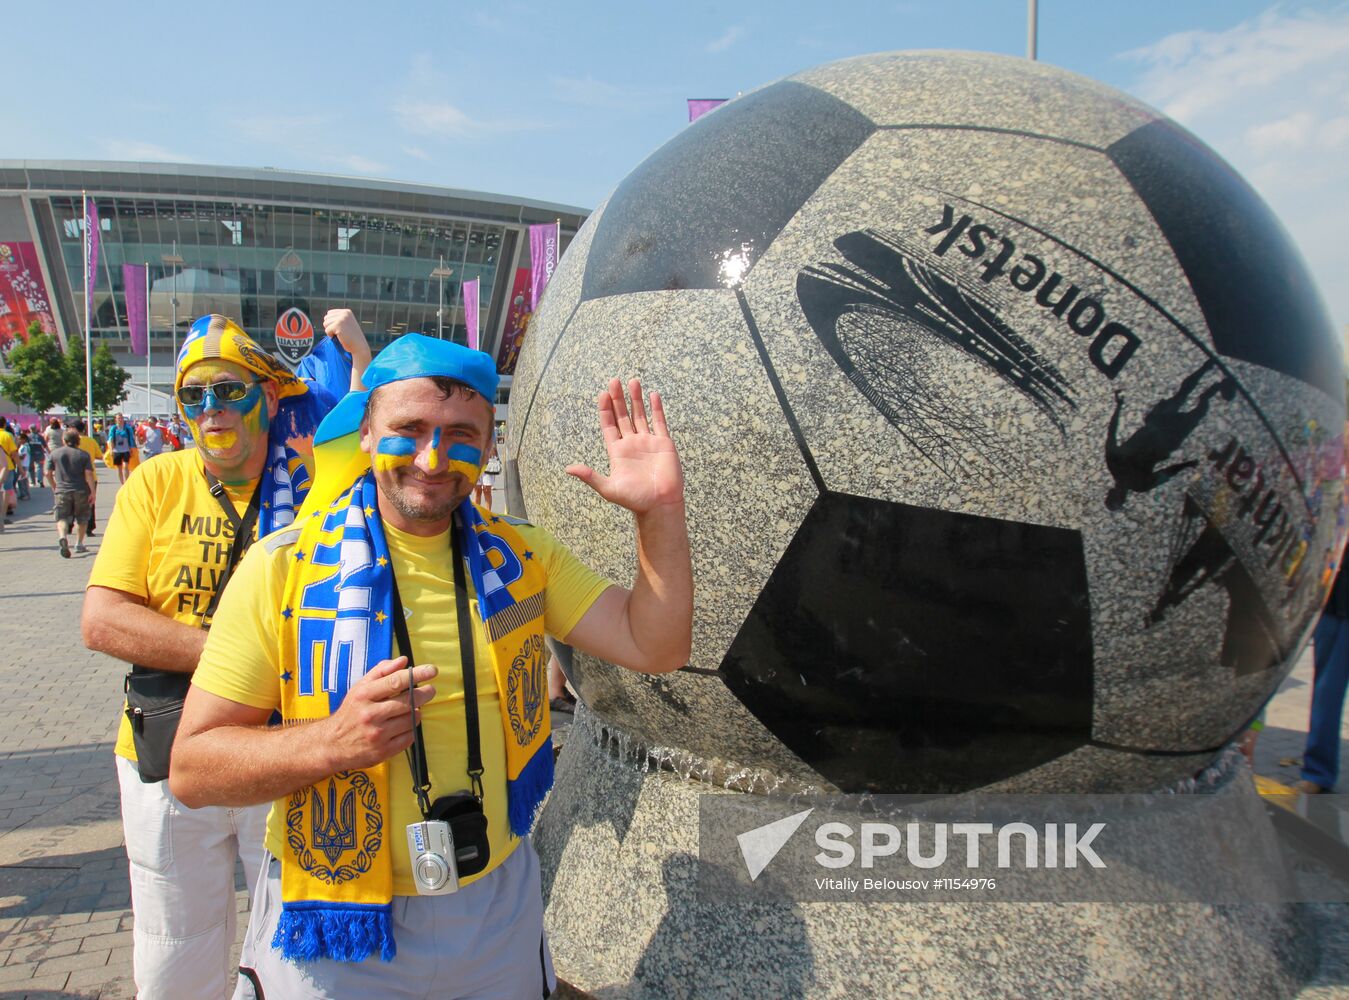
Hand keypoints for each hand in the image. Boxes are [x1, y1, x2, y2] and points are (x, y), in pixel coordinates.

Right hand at [321, 656, 437, 771]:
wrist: (332, 744)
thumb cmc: (350, 712)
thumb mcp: (360, 688)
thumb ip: (381, 672)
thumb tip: (404, 660)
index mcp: (364, 695)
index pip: (396, 681)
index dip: (417, 674)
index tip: (432, 670)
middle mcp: (370, 714)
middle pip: (408, 701)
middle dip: (424, 693)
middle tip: (430, 690)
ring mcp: (377, 734)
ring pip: (411, 719)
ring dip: (416, 712)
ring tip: (410, 710)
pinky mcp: (383, 751)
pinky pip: (409, 737)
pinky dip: (411, 729)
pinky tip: (403, 726)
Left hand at [322, 309, 371, 362]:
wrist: (359, 346)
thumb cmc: (352, 337)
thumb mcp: (347, 324)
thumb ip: (339, 319)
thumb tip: (326, 317)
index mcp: (347, 312)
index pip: (330, 313)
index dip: (331, 322)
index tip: (340, 328)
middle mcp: (344, 313)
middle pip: (326, 318)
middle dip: (330, 326)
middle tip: (339, 332)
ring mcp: (341, 319)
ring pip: (325, 323)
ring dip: (330, 331)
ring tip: (339, 335)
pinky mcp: (338, 326)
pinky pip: (327, 330)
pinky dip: (330, 335)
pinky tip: (339, 337)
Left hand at [566, 378, 683, 514]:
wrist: (660, 505)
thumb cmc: (635, 499)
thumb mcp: (608, 488)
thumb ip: (590, 476)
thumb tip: (568, 469)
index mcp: (617, 451)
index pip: (609, 425)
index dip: (605, 410)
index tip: (603, 394)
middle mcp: (632, 443)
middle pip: (623, 416)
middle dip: (618, 399)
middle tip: (614, 381)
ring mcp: (648, 442)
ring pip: (640, 415)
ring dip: (636, 399)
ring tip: (633, 381)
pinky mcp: (664, 443)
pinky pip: (659, 422)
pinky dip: (656, 409)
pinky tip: (653, 395)